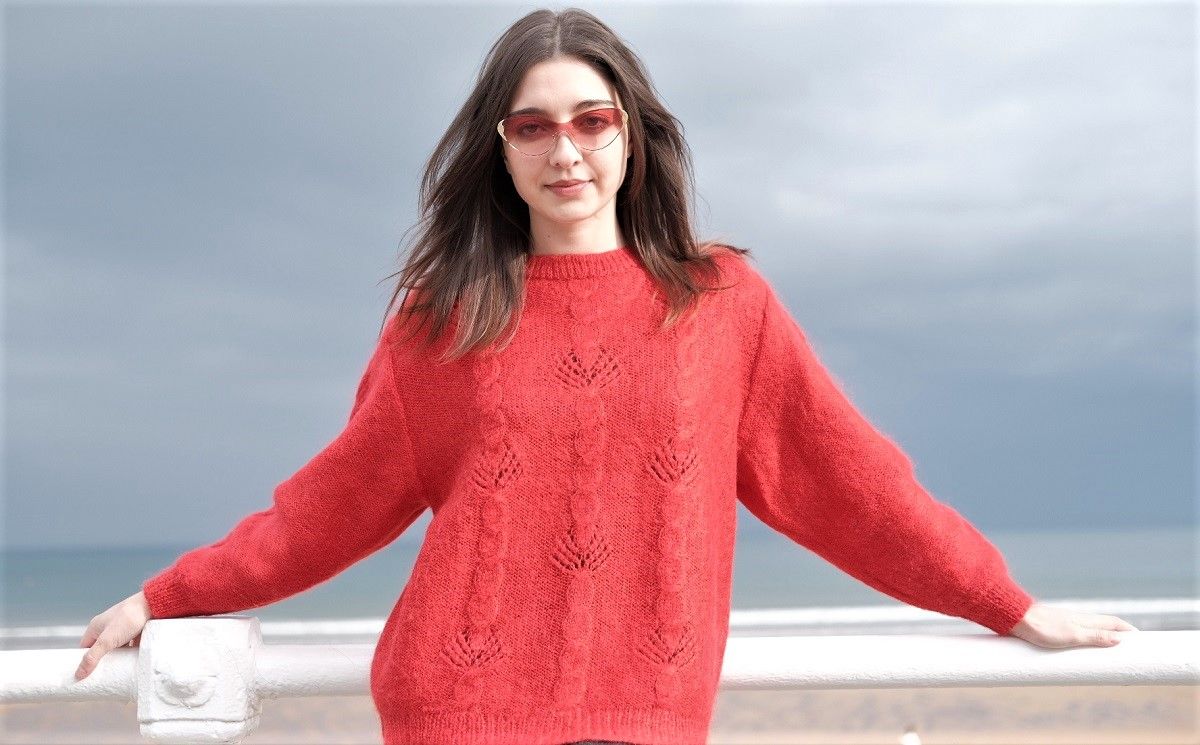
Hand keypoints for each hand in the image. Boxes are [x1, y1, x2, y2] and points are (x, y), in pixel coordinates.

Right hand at [75, 590, 151, 680]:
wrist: (155, 605)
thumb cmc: (129, 618)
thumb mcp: (107, 640)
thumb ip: (93, 657)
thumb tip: (79, 674)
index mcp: (96, 627)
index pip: (85, 648)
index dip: (83, 661)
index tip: (84, 676)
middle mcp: (108, 627)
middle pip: (101, 649)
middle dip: (102, 662)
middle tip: (102, 678)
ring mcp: (122, 629)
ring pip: (116, 648)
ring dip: (117, 659)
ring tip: (116, 674)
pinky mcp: (136, 632)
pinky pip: (129, 646)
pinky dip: (129, 654)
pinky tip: (130, 665)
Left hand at [1007, 601, 1138, 648]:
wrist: (1015, 619)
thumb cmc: (1043, 628)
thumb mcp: (1072, 636)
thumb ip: (1095, 637)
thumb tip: (1120, 639)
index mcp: (1086, 620)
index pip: (1114, 623)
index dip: (1128, 631)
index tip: (1142, 640)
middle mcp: (1079, 619)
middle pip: (1105, 626)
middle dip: (1118, 635)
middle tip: (1130, 648)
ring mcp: (1067, 623)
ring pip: (1091, 630)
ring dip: (1103, 638)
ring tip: (1111, 651)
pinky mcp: (1055, 629)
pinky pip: (1078, 635)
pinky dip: (1087, 641)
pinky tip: (1082, 648)